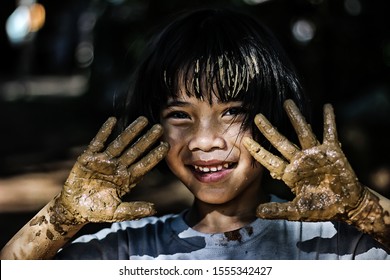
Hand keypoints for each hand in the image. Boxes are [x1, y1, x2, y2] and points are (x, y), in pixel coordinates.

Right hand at [52, 116, 168, 224]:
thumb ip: (134, 210)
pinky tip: (113, 120)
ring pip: (120, 143)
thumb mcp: (116, 212)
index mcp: (127, 179)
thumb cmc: (97, 211)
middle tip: (160, 127)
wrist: (74, 208)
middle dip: (147, 139)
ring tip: (143, 120)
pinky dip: (104, 131)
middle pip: (136, 150)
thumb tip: (154, 210)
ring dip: (131, 131)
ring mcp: (104, 161)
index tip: (166, 145)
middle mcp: (118, 167)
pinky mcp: (89, 157)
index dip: (154, 155)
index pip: (144, 165)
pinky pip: (98, 141)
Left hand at [243, 99, 364, 221]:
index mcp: (289, 173)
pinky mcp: (332, 152)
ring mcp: (315, 154)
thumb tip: (256, 212)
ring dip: (295, 118)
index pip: (269, 159)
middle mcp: (299, 160)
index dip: (257, 150)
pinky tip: (327, 107)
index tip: (245, 140)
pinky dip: (329, 121)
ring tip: (287, 102)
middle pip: (281, 142)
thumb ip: (278, 210)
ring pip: (302, 132)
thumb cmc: (322, 207)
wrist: (346, 206)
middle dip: (269, 130)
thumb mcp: (298, 211)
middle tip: (257, 116)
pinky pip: (330, 133)